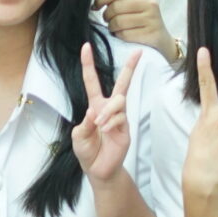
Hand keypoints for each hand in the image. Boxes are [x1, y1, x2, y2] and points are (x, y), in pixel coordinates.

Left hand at [70, 44, 140, 182]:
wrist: (98, 170)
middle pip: (121, 83)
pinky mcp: (126, 128)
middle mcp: (109, 108)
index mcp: (95, 105)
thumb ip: (85, 124)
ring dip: (108, 111)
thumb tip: (95, 111)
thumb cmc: (87, 151)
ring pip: (119, 100)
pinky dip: (111, 122)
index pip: (92, 81)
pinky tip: (106, 131)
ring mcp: (120, 118)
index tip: (85, 47)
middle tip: (138, 51)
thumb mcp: (78, 136)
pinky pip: (121, 117)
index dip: (88, 64)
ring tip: (100, 125)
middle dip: (130, 67)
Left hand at [92, 0, 175, 58]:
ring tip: (114, 26)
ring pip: (118, 22)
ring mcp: (151, 18)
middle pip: (116, 7)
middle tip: (107, 19)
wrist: (159, 37)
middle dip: (106, 15)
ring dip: (111, 26)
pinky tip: (122, 33)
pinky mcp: (150, 34)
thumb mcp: (129, 1)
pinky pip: (125, 34)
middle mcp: (148, 3)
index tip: (95, 5)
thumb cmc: (139, 17)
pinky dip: (119, 35)